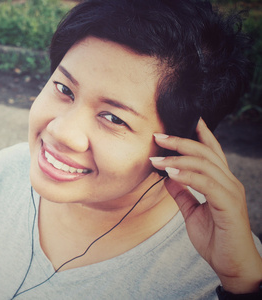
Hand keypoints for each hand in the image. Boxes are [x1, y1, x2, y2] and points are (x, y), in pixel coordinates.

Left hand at [150, 118, 261, 293]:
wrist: (232, 265)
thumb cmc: (215, 239)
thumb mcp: (192, 212)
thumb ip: (182, 193)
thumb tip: (167, 177)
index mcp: (221, 182)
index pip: (211, 151)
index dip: (199, 133)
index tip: (181, 120)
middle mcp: (229, 182)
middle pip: (205, 152)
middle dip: (180, 141)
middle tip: (157, 136)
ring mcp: (231, 191)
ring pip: (205, 164)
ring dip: (178, 157)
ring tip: (156, 158)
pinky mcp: (229, 204)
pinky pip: (206, 183)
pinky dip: (187, 175)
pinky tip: (171, 172)